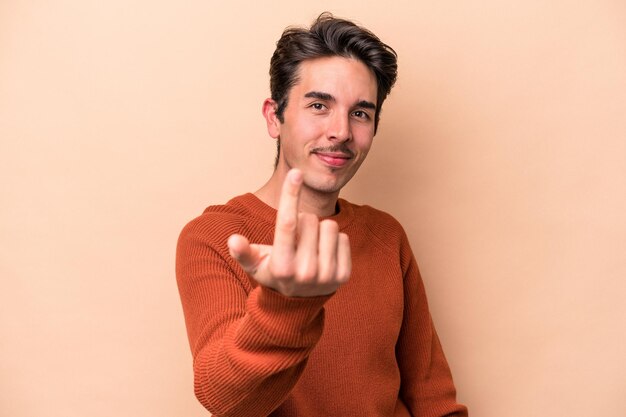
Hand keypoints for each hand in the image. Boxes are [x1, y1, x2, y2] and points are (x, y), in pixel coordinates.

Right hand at [227, 169, 350, 296]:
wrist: (297, 305)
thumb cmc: (273, 274)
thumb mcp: (255, 265)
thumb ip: (243, 251)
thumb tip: (233, 240)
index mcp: (281, 266)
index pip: (287, 223)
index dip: (290, 195)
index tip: (295, 173)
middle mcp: (304, 272)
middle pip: (310, 219)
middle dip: (304, 222)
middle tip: (298, 240)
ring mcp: (326, 275)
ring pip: (330, 225)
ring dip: (320, 230)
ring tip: (311, 246)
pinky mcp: (343, 276)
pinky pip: (343, 237)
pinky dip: (334, 241)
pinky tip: (324, 254)